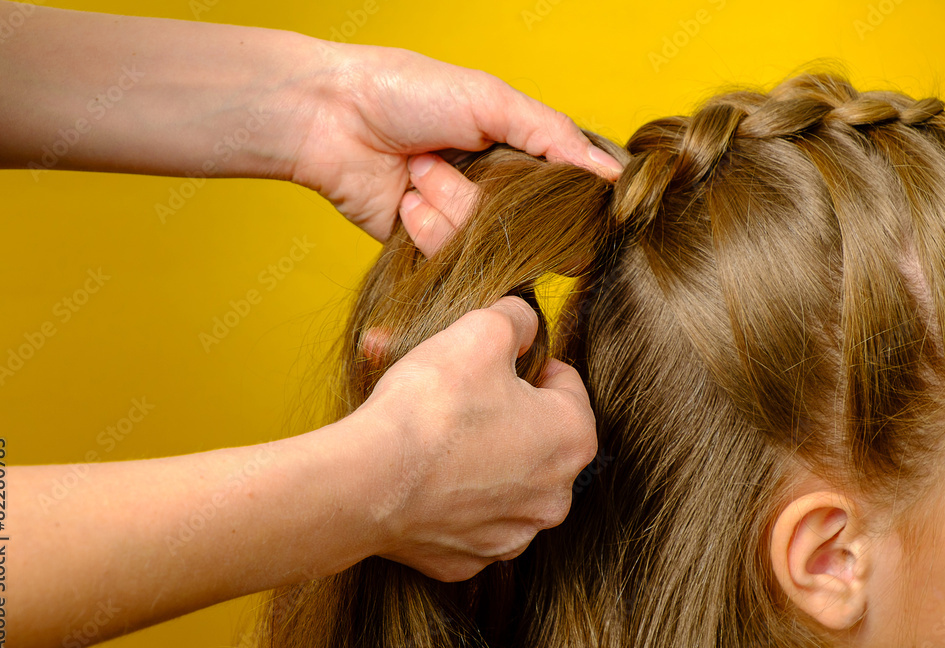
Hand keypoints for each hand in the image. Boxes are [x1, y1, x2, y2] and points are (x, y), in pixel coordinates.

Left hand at [290, 41, 622, 243]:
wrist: (331, 118)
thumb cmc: (406, 92)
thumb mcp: (491, 99)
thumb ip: (554, 136)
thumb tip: (614, 177)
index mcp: (516, 154)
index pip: (564, 196)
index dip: (565, 203)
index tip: (558, 198)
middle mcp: (494, 195)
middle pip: (529, 229)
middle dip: (490, 194)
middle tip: (452, 156)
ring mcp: (460, 226)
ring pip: (488, 244)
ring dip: (449, 201)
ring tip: (417, 168)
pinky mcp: (427, 252)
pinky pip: (450, 259)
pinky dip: (426, 226)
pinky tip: (404, 198)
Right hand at [357, 296, 598, 581]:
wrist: (368, 480)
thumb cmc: (432, 406)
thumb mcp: (481, 331)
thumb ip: (516, 318)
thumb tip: (524, 322)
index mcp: (572, 440)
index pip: (567, 387)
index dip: (531, 366)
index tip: (498, 364)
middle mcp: (554, 498)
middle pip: (539, 440)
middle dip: (509, 416)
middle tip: (465, 396)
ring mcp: (511, 535)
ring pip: (506, 485)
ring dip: (484, 461)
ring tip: (441, 436)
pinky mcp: (467, 559)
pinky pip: (468, 520)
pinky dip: (452, 500)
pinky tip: (425, 479)